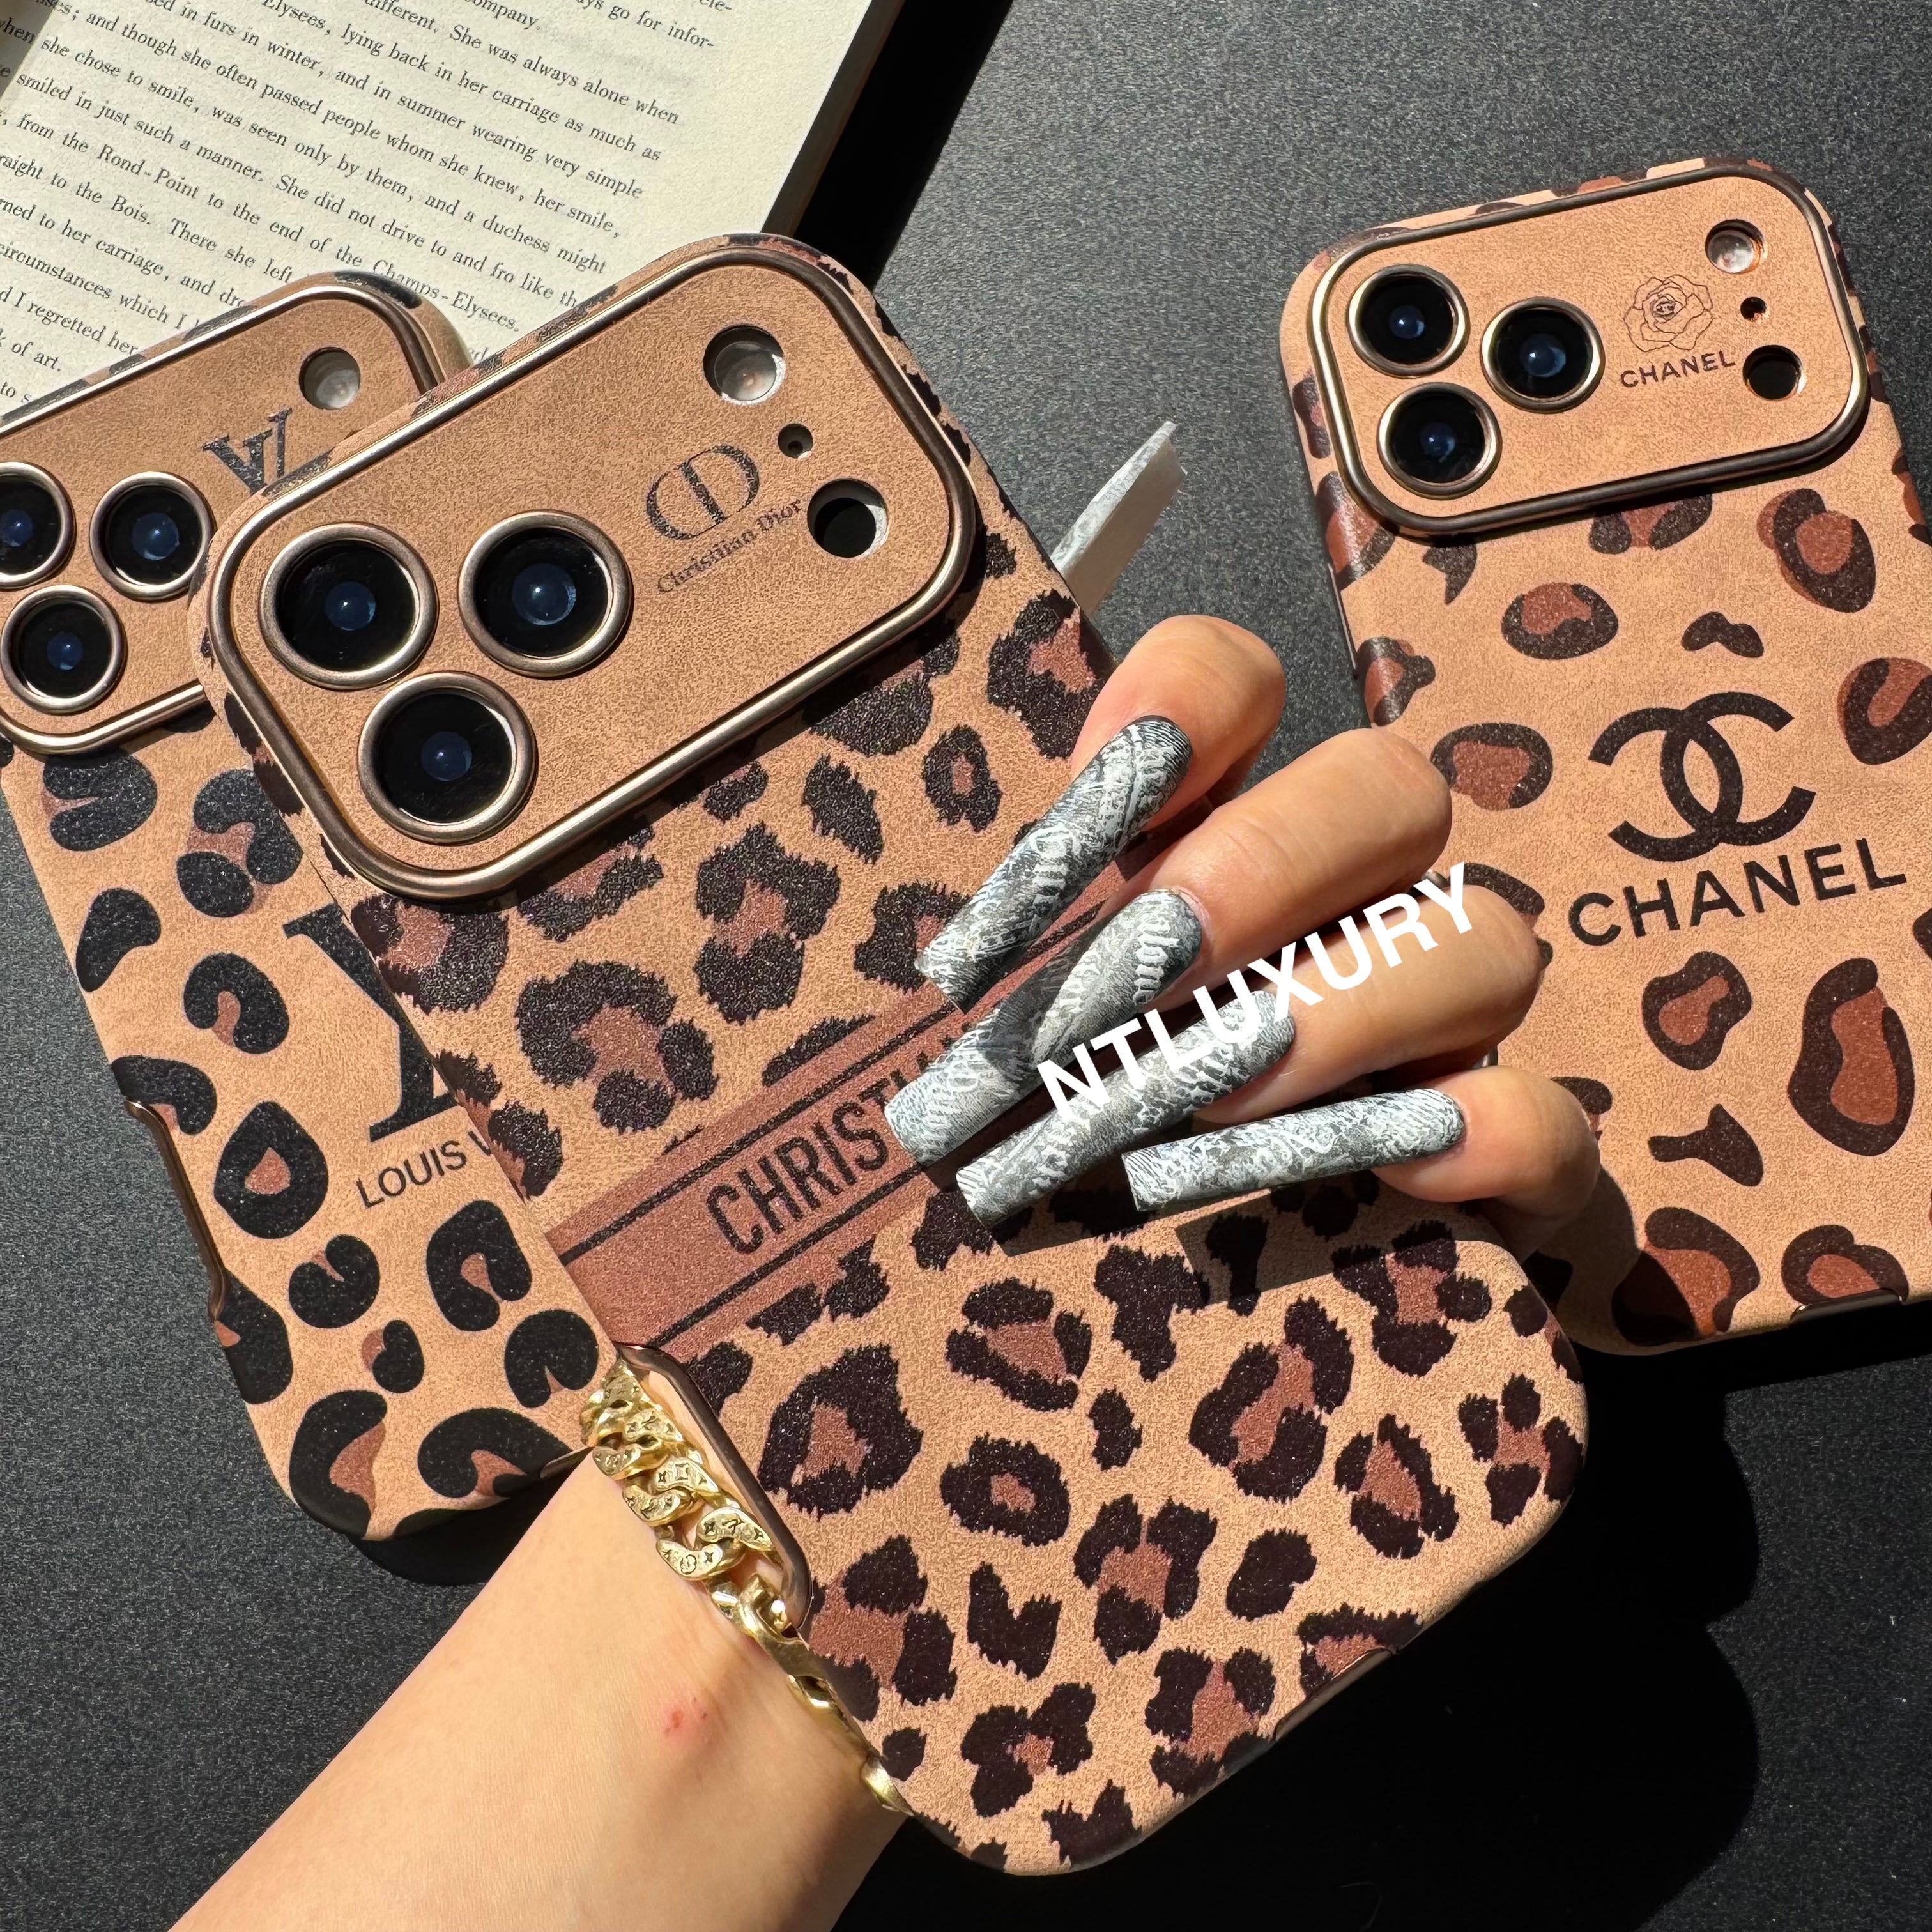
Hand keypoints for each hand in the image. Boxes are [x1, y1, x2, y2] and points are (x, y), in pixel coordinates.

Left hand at [900, 613, 1599, 1257]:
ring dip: (1343, 1006)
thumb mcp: (1037, 1027)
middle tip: (1135, 979)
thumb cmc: (1085, 1126)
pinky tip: (1402, 1172)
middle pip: (1389, 788)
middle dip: (1262, 868)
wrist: (1219, 1289)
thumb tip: (959, 978)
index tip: (1093, 803)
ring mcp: (1448, 1028)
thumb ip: (1027, 973)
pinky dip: (1485, 1136)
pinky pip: (1548, 1122)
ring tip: (1211, 1093)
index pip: (1243, 685)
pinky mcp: (1503, 1158)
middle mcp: (1360, 903)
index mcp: (1229, 836)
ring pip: (1486, 943)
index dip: (1180, 707)